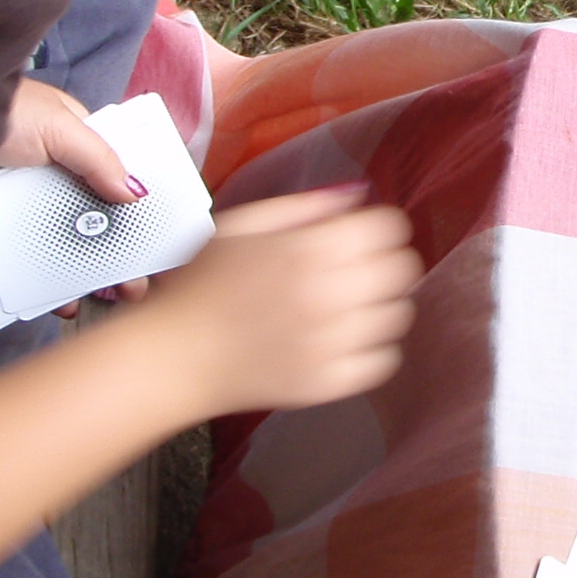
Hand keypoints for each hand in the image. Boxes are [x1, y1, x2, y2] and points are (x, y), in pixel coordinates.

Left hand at [0, 78, 150, 309]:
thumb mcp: (57, 126)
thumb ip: (99, 158)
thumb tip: (136, 192)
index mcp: (74, 140)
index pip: (115, 177)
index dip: (136, 210)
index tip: (155, 244)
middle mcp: (52, 171)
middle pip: (94, 217)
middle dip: (118, 252)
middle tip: (137, 287)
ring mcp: (26, 199)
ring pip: (64, 241)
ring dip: (87, 271)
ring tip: (105, 298)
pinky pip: (29, 255)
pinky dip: (46, 280)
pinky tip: (60, 299)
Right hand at [133, 187, 420, 417]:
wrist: (173, 355)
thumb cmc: (201, 285)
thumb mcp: (243, 224)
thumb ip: (304, 206)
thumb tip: (357, 195)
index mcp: (310, 247)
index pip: (390, 227)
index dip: (377, 228)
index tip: (360, 237)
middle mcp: (329, 293)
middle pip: (403, 269)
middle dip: (383, 263)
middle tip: (356, 271)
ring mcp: (333, 342)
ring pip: (398, 315)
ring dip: (378, 306)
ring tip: (345, 308)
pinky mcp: (330, 382)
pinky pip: (384, 361)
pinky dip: (371, 349)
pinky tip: (341, 341)